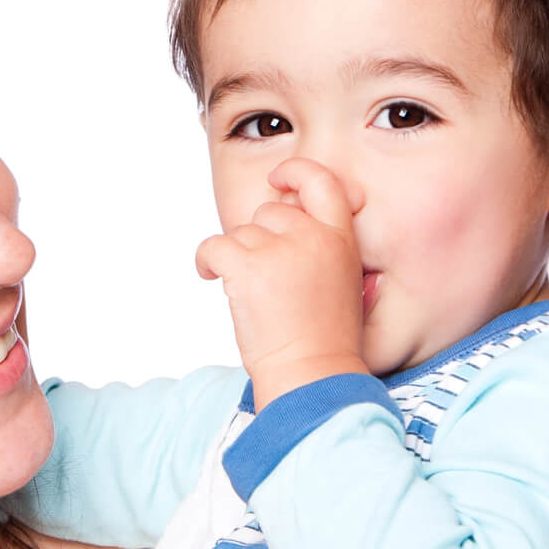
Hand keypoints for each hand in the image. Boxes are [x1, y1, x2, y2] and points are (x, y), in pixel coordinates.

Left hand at [195, 158, 366, 405]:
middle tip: (262, 277)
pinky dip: (206, 260)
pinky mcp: (248, 267)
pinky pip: (214, 245)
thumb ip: (319, 251)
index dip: (296, 172)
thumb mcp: (340, 285)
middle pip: (271, 211)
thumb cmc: (323, 343)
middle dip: (259, 238)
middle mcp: (313, 238)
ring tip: (246, 293)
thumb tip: (279, 230)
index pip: (323, 182)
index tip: (278, 178)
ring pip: (241, 233)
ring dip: (235, 256)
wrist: (312, 376)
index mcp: (342, 241)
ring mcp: (280, 251)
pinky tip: (210, 276)